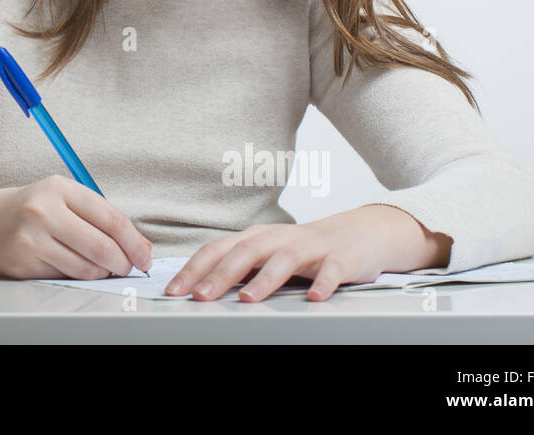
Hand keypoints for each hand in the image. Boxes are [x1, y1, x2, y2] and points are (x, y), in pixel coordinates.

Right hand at [0, 175, 153, 279]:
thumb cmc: (27, 211)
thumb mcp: (61, 199)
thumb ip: (98, 217)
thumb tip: (140, 246)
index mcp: (60, 188)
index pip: (111, 219)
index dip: (135, 243)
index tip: (145, 256)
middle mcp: (44, 211)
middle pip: (102, 247)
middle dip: (122, 263)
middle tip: (127, 268)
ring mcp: (31, 238)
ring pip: (86, 268)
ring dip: (101, 273)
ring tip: (99, 267)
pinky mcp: (23, 264)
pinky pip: (65, 277)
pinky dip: (77, 277)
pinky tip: (72, 267)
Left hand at [162, 205, 443, 301]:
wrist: (360, 233)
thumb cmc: (305, 249)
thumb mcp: (266, 254)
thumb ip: (237, 268)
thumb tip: (196, 287)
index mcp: (256, 238)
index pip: (217, 249)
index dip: (194, 269)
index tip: (174, 290)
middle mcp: (278, 238)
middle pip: (245, 253)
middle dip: (220, 275)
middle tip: (200, 297)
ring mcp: (310, 247)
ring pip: (284, 259)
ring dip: (264, 280)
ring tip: (246, 300)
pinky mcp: (340, 258)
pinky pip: (332, 270)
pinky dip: (323, 283)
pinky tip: (314, 297)